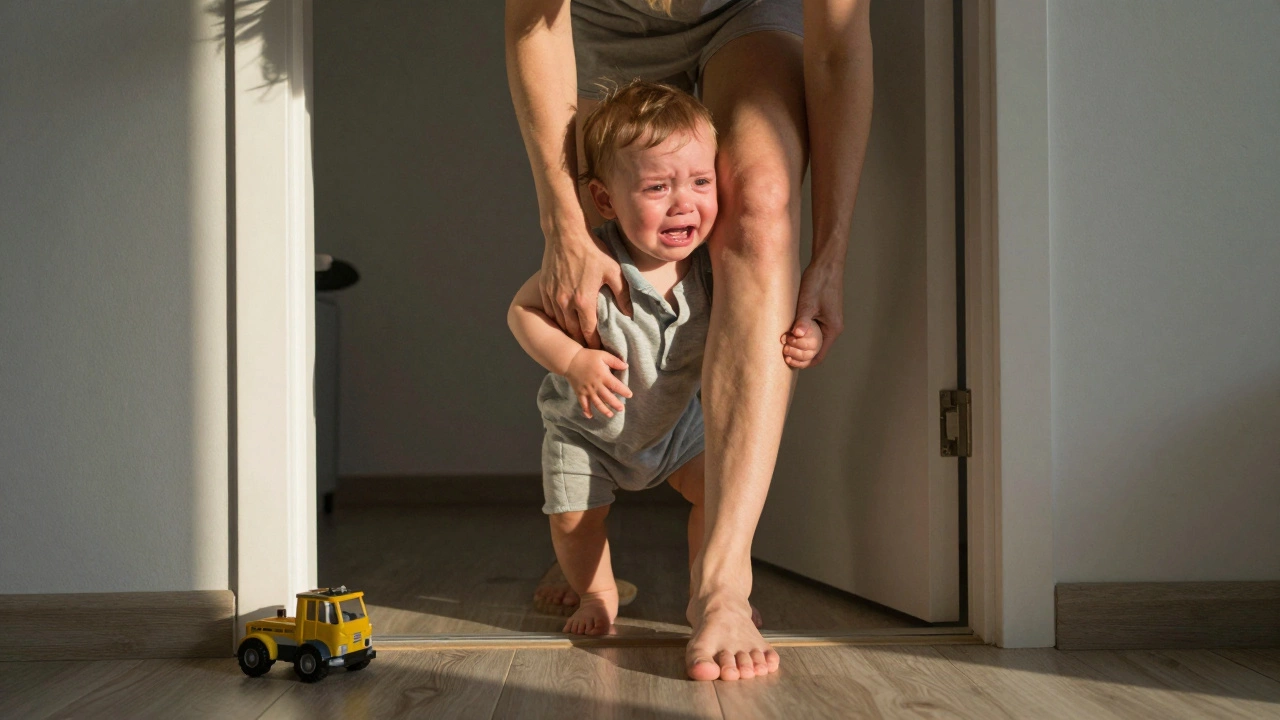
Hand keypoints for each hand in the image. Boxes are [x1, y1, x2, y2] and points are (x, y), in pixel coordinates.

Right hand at [540, 224, 632, 348]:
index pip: (589, 331)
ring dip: (569, 332)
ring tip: (578, 339)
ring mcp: (553, 296)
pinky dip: (558, 320)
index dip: (595, 343)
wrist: (566, 233)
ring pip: (560, 323)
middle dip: (582, 342)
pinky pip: (550, 312)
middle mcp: (565, 302)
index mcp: (584, 300)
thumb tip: (630, 313)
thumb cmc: (592, 250)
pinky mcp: (545, 289)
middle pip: (573, 331)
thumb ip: (622, 294)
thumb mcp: (613, 270)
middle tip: (590, 349)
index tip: (600, 350)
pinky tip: (564, 322)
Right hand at [565, 348, 632, 418]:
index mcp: (603, 376)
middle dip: (615, 404)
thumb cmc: (588, 356)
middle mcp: (596, 385)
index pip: (616, 385)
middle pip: (608, 397)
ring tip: (610, 415)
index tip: (630, 395)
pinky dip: (586, 410)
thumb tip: (626, 366)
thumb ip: (615, 361)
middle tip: (622, 409)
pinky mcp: (580, 393)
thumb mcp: (603, 355)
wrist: (570, 360)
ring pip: (597, 403)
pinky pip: (583, 404)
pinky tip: (590, 416)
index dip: (624, 391)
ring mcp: (587, 390)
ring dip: (604, 410)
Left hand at [788, 262, 843, 366]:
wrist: (826, 264)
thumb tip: (796, 336)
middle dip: (798, 354)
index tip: (788, 360)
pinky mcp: (821, 314)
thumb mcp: (808, 302)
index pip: (818, 355)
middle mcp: (831, 327)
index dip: (804, 362)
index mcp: (832, 329)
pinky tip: (787, 332)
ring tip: (783, 341)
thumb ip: (803, 320)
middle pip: (815, 350)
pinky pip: (811, 331)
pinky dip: (799, 335)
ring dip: (798, 344)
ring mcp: (826, 321)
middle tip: (783, 350)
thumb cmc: (819, 282)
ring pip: (812, 341)